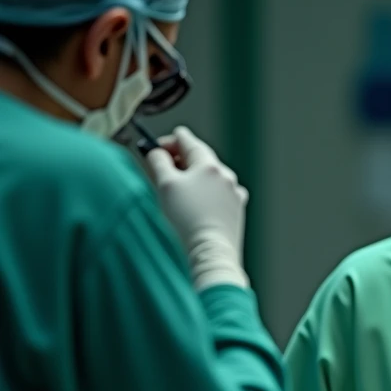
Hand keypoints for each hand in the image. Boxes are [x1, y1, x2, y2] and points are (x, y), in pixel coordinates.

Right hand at [146, 127, 249, 289]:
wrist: (211, 251)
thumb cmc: (187, 218)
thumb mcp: (165, 184)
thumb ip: (158, 161)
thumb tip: (157, 152)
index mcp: (209, 164)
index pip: (187, 140)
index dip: (167, 141)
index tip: (154, 148)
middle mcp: (226, 175)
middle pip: (199, 157)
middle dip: (178, 160)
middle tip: (160, 169)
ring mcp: (234, 192)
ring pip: (208, 176)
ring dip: (191, 178)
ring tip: (175, 192)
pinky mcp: (236, 209)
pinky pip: (217, 193)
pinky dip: (204, 193)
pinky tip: (195, 205)